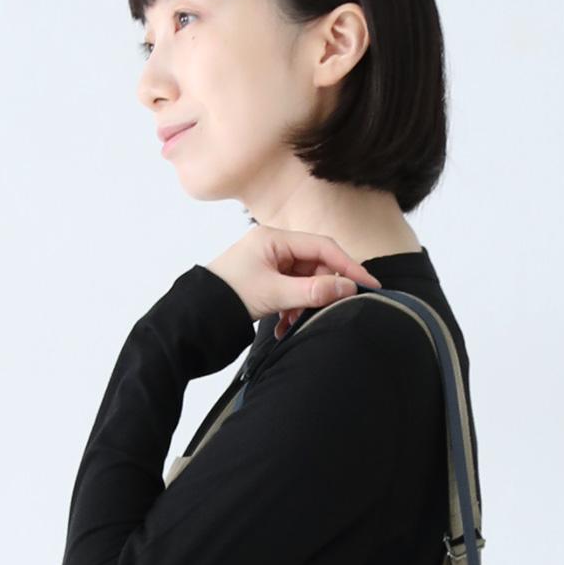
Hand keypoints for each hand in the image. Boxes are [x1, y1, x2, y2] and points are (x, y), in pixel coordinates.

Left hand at [202, 226, 382, 339]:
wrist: (194, 318)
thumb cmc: (227, 297)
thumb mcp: (273, 294)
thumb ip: (312, 292)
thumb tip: (348, 288)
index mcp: (274, 239)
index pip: (323, 247)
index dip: (348, 266)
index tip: (368, 284)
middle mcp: (274, 247)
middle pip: (316, 265)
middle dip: (321, 290)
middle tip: (321, 311)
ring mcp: (270, 264)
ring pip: (305, 282)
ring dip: (305, 304)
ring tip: (292, 322)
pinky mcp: (266, 281)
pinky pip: (292, 292)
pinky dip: (293, 308)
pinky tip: (284, 325)